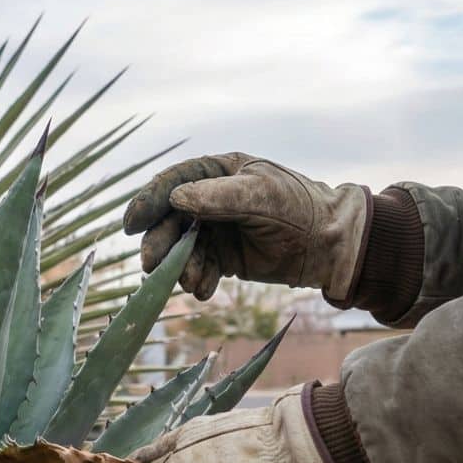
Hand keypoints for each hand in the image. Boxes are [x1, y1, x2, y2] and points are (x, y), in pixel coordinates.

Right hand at [122, 153, 370, 300]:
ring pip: (182, 248)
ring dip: (179, 267)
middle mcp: (211, 199)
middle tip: (151, 266)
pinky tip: (205, 291)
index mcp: (218, 172)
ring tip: (191, 282)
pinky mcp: (224, 258)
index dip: (149, 202)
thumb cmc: (300, 208)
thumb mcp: (261, 195)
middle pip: (170, 220)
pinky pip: (199, 269)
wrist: (331, 245)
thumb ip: (219, 196)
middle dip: (160, 243)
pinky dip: (197, 281)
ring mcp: (216, 229)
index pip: (173, 183)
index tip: (131, 225)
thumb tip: (176, 199)